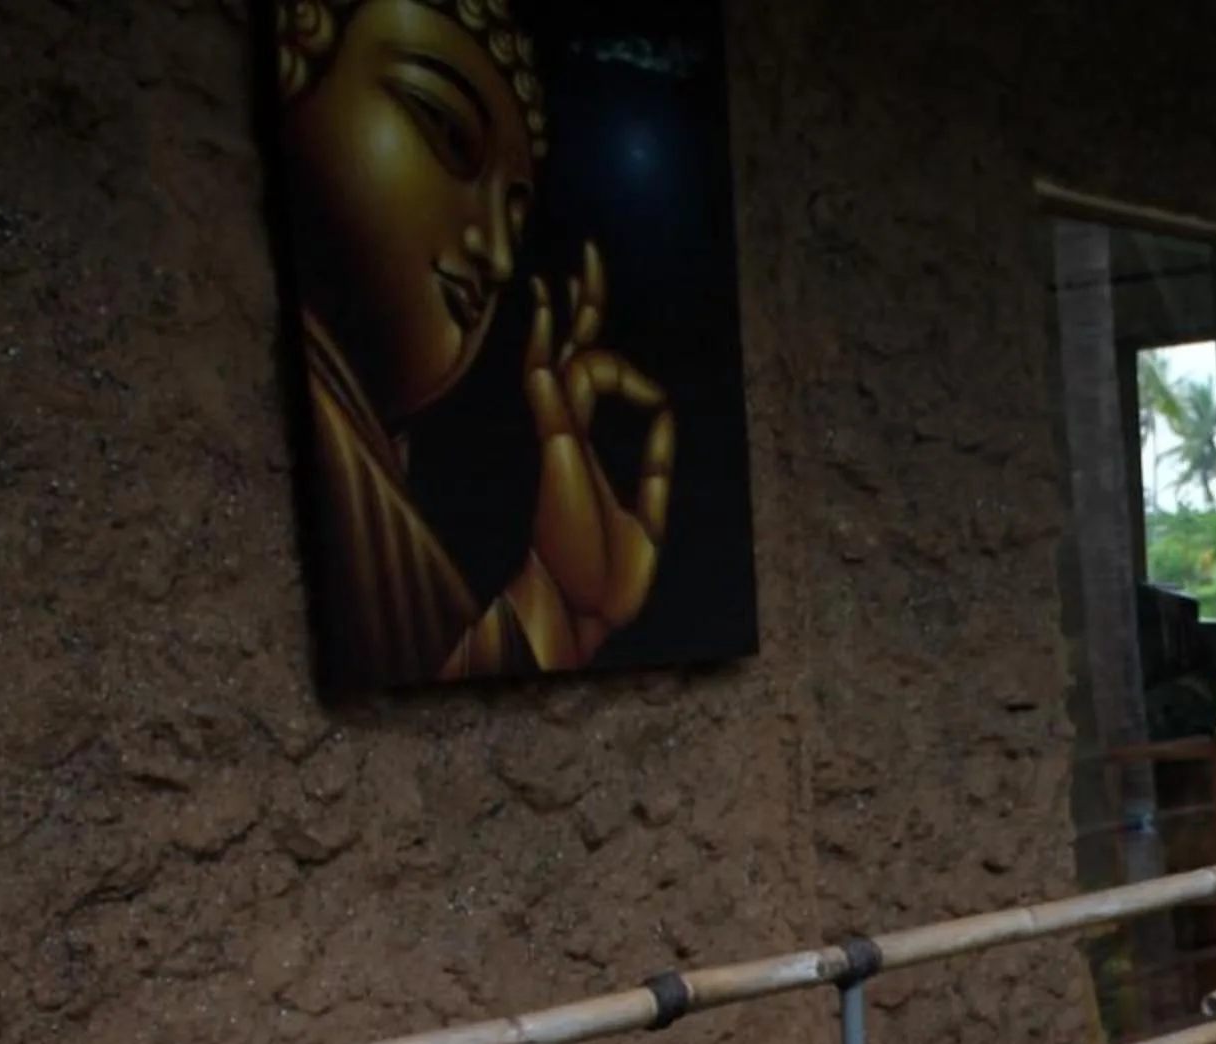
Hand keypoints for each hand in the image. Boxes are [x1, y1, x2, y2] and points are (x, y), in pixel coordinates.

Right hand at [516, 242, 674, 665]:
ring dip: (574, 309)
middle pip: (571, 348)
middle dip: (584, 300)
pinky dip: (551, 343)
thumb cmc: (606, 580)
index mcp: (583, 446)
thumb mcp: (649, 518)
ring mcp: (556, 437)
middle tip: (588, 252)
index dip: (620, 362)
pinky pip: (549, 383)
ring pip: (562, 354)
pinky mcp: (552, 447)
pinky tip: (549, 304)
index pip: (592, 377)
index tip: (653, 395)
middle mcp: (565, 433)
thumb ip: (655, 467)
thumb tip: (667, 415)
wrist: (579, 618)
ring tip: (580, 263)